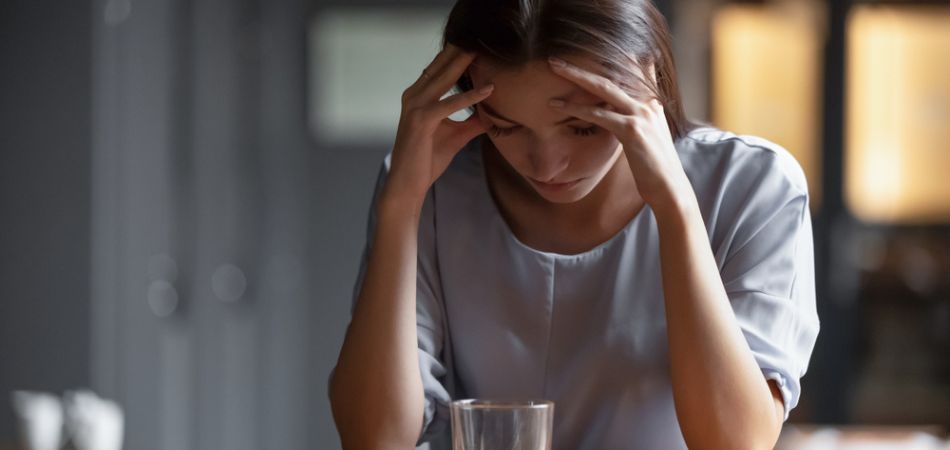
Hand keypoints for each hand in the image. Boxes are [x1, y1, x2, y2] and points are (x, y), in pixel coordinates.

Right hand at [384, 44, 494, 205]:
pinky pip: (449, 104)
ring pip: (444, 79)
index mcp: (417, 96)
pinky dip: (470, 96)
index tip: (477, 45)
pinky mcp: (421, 121)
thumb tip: (495, 114)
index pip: (439, 69)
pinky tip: (488, 89)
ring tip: (483, 52)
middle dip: (461, 52)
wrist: (408, 184)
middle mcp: (413, 96)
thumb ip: (473, 121)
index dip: (457, 56)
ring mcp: (415, 107)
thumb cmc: (427, 160)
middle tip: (481, 39)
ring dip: (464, 64)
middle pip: (441, 67)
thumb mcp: (457, 136)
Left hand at [545, 56, 690, 210]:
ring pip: (603, 87)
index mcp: (651, 101)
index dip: (608, 59)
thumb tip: (616, 115)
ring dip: (575, 76)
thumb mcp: (646, 136)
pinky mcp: (632, 130)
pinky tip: (557, 104)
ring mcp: (641, 114)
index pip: (630, 69)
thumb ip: (634, 119)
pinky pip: (599, 114)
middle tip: (556, 60)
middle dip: (581, 66)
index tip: (582, 53)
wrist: (669, 187)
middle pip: (611, 74)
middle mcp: (648, 102)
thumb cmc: (653, 166)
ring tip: (553, 69)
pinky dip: (576, 108)